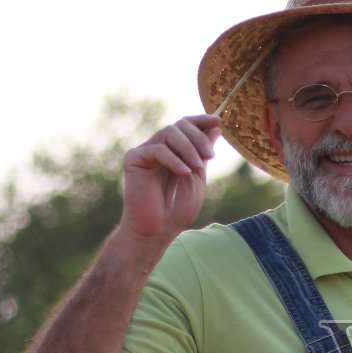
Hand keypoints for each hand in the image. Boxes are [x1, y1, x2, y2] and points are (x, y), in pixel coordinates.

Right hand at [121, 115, 222, 239]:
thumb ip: (203, 153)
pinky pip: (158, 150)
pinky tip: (184, 173)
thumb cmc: (177, 210)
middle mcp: (157, 148)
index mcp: (173, 151)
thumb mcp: (198, 177)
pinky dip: (174, 159)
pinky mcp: (133, 160)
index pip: (185, 125)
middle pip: (178, 125)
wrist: (157, 231)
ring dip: (188, 148)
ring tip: (197, 167)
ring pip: (168, 132)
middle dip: (198, 137)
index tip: (218, 121)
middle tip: (211, 156)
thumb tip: (215, 127)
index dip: (201, 120)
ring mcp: (144, 152)